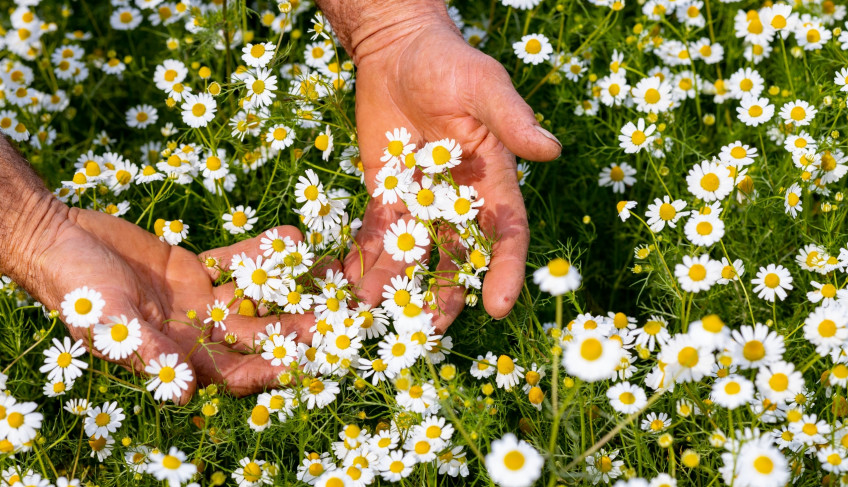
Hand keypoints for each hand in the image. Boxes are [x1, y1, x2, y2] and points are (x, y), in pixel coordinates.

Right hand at [27, 205, 312, 402]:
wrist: (61, 240)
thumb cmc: (76, 288)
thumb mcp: (108, 320)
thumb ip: (147, 351)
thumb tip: (187, 392)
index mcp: (179, 357)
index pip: (234, 373)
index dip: (267, 369)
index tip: (302, 362)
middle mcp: (198, 333)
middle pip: (256, 335)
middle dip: (293, 327)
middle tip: (333, 316)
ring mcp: (201, 300)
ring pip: (254, 297)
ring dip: (288, 286)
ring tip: (326, 272)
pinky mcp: (199, 268)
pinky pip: (237, 262)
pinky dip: (262, 251)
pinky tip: (291, 235)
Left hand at [343, 9, 561, 330]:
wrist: (397, 50)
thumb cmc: (449, 62)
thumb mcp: (484, 87)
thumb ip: (512, 119)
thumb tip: (550, 150)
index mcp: (493, 182)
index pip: (506, 234)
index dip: (504, 270)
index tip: (498, 306)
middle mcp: (459, 201)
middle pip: (458, 259)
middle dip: (444, 295)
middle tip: (426, 329)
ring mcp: (420, 202)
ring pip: (414, 256)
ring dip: (397, 286)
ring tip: (374, 312)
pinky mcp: (385, 196)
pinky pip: (376, 235)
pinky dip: (364, 260)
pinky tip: (348, 283)